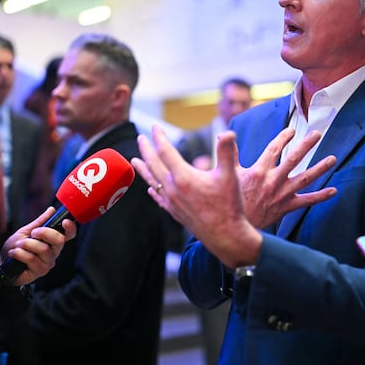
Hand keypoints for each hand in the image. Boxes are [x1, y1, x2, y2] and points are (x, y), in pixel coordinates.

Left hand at [0, 207, 76, 285]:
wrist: (3, 262)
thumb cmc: (16, 247)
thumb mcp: (26, 231)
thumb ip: (39, 222)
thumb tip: (52, 210)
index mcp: (53, 241)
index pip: (69, 235)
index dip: (70, 228)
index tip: (64, 221)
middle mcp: (54, 252)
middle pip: (59, 240)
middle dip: (44, 232)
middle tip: (32, 233)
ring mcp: (48, 263)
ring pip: (43, 249)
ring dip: (27, 244)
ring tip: (17, 245)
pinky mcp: (39, 272)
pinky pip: (32, 259)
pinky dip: (19, 253)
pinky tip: (14, 253)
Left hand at [132, 125, 260, 267]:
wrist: (226, 237)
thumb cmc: (229, 207)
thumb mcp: (231, 176)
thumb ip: (227, 152)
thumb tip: (228, 132)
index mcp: (183, 177)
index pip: (166, 152)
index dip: (160, 137)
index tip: (155, 127)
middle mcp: (173, 189)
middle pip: (154, 165)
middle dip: (147, 150)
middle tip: (140, 138)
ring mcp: (172, 202)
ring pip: (152, 182)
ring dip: (143, 169)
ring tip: (134, 160)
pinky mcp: (175, 213)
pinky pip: (158, 198)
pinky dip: (152, 189)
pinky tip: (149, 188)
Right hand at [237, 128, 336, 228]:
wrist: (235, 227)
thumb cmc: (232, 200)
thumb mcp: (229, 175)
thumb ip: (231, 154)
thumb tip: (224, 135)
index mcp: (258, 171)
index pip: (274, 149)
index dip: (284, 138)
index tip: (292, 130)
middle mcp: (272, 181)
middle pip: (293, 159)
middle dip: (306, 145)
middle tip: (316, 134)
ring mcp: (281, 195)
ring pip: (305, 179)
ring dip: (319, 168)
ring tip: (332, 159)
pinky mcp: (286, 207)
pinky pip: (306, 201)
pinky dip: (320, 196)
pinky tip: (333, 191)